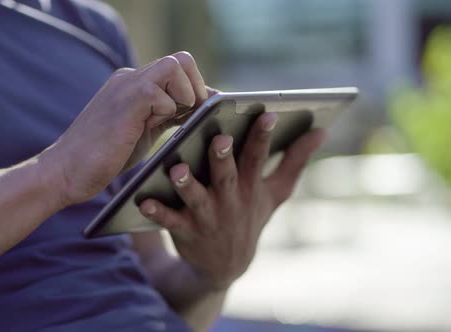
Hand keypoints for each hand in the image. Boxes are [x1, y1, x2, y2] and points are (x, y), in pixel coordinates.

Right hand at [40, 52, 207, 207]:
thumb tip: (200, 109)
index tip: (202, 113)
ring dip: (185, 94)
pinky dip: (168, 110)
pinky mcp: (125, 101)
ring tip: (177, 120)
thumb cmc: (104, 157)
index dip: (196, 89)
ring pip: (174, 66)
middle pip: (180, 60)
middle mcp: (130, 78)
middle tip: (194, 115)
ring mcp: (126, 86)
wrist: (65, 171)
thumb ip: (166, 115)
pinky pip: (161, 92)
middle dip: (196, 86)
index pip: (177, 71)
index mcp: (134, 84)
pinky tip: (153, 127)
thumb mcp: (144, 130)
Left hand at [139, 114, 326, 290]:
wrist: (226, 266)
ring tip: (176, 169)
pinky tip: (143, 202)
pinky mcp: (186, 231)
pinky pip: (169, 222)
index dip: (264, 136)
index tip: (267, 113)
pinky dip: (157, 213)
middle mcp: (231, 199)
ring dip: (187, 185)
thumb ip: (296, 160)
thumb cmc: (251, 217)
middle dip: (223, 158)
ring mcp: (208, 217)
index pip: (259, 157)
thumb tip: (322, 131)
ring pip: (196, 198)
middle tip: (219, 138)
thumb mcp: (277, 192)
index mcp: (251, 185)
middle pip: (227, 175)